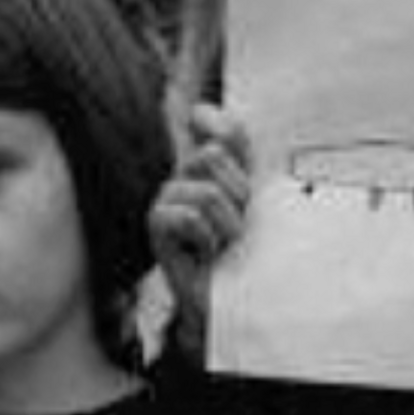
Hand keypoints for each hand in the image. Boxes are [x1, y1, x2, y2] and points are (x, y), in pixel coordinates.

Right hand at [149, 105, 253, 331]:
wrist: (233, 303)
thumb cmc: (248, 255)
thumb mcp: (258, 204)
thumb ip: (244, 157)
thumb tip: (206, 111)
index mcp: (213, 167)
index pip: (212, 123)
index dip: (220, 123)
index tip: (228, 146)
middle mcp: (186, 176)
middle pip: (213, 154)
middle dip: (239, 194)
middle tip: (239, 225)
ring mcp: (167, 200)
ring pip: (206, 190)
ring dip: (228, 224)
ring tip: (226, 244)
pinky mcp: (156, 226)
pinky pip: (186, 216)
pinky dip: (206, 238)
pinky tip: (205, 254)